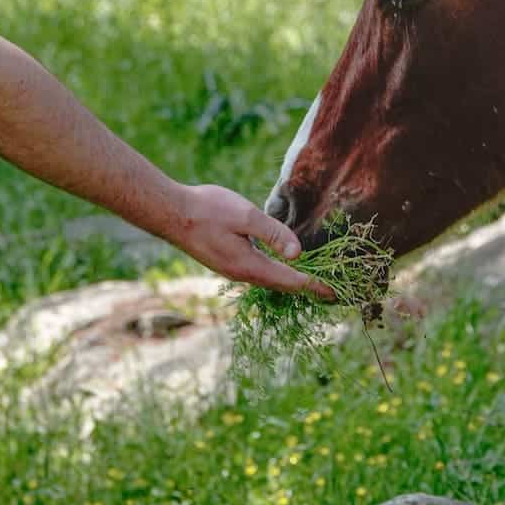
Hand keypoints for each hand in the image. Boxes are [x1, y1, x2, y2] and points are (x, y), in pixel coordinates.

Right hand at [170, 184, 333, 298]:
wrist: (170, 213)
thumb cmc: (207, 211)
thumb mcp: (246, 216)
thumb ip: (273, 234)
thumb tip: (298, 254)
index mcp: (250, 266)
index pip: (291, 281)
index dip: (315, 286)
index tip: (335, 293)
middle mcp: (243, 273)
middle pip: (282, 286)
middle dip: (307, 288)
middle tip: (330, 292)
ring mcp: (232, 269)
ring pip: (269, 280)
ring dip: (291, 282)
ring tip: (311, 282)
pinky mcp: (226, 261)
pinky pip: (259, 272)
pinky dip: (276, 274)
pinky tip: (281, 266)